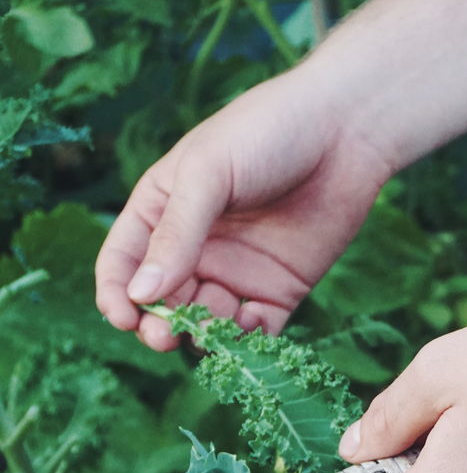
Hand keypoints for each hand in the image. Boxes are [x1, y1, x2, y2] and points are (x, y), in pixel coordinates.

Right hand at [95, 67, 391, 349]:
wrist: (345, 131)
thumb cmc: (265, 133)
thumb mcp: (208, 175)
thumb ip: (176, 235)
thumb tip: (140, 295)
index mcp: (162, 211)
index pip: (123, 264)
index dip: (117, 295)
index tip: (123, 318)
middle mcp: (195, 248)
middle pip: (161, 303)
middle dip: (158, 325)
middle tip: (165, 337)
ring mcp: (237, 272)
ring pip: (205, 323)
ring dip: (202, 335)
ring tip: (211, 331)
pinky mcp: (279, 291)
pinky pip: (253, 331)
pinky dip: (247, 340)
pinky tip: (250, 328)